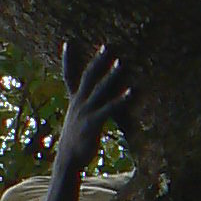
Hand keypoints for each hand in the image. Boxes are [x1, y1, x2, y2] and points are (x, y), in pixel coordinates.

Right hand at [55, 41, 131, 162]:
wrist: (68, 158)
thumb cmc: (76, 138)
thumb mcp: (76, 118)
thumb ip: (83, 106)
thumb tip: (90, 99)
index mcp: (74, 100)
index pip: (68, 75)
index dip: (67, 59)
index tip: (68, 42)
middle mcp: (78, 102)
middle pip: (88, 77)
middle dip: (97, 61)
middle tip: (107, 46)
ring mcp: (85, 112)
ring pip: (99, 89)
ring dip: (111, 75)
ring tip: (122, 62)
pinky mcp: (93, 123)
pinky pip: (109, 108)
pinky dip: (121, 99)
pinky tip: (132, 91)